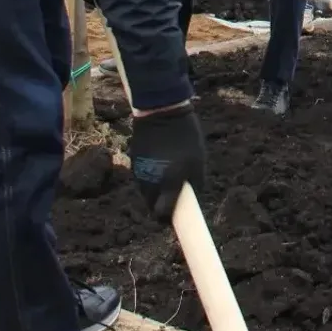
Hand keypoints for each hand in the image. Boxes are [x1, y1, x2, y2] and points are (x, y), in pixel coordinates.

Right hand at [128, 104, 205, 223]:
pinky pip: (142, 179)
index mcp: (168, 184)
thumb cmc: (185, 137)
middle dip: (162, 205)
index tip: (177, 217)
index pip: (162, 216)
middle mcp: (150, 182)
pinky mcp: (133, 162)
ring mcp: (139, 173)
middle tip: (176, 194)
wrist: (160, 111)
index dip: (169, 219)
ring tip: (169, 175)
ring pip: (146, 193)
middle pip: (152, 206)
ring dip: (156, 191)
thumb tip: (191, 200)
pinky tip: (160, 163)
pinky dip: (150, 177)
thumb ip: (195, 185)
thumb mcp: (198, 161)